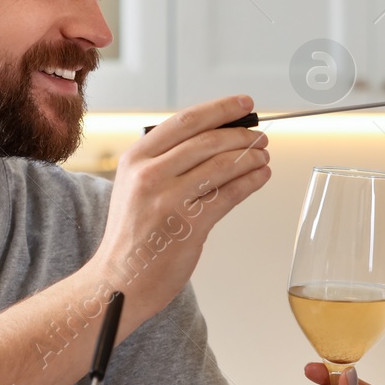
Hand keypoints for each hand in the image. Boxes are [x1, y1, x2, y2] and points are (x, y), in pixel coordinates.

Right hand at [91, 96, 270, 314]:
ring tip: (263, 156)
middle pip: (208, 141)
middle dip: (242, 135)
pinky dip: (250, 182)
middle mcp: (149, 174)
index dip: (220, 109)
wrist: (120, 280)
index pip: (185, 121)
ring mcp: (168, 200)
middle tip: (261, 136)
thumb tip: (215, 137)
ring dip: (250, 157)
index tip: (243, 104)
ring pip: (221, 165)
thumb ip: (165, 161)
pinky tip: (260, 177)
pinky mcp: (187, 225)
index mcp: (135, 159)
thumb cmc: (134, 235)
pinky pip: (228, 195)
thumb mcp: (135, 186)